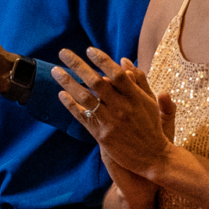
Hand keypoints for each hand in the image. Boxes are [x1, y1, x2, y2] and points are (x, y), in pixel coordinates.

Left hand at [53, 48, 175, 176]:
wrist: (152, 158)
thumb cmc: (152, 127)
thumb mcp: (149, 102)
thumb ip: (138, 80)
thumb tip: (123, 60)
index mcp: (135, 97)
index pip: (117, 74)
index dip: (102, 60)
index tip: (89, 49)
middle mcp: (122, 108)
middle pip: (97, 82)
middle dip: (78, 65)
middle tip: (63, 53)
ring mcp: (111, 122)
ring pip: (85, 98)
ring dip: (68, 82)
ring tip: (56, 71)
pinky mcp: (102, 135)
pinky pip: (82, 117)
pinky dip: (70, 105)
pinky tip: (61, 94)